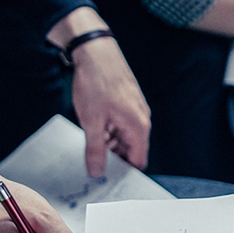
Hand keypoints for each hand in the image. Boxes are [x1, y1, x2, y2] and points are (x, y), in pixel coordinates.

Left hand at [69, 36, 150, 175]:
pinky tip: (95, 126)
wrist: (96, 52)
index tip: (109, 180)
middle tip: (95, 163)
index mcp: (138, 127)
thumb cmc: (96, 84)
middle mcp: (142, 118)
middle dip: (115, 158)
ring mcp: (136, 108)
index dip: (125, 172)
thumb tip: (96, 172)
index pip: (138, 160)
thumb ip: (96, 150)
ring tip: (92, 143)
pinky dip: (111, 129)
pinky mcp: (128, 101)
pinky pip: (123, 123)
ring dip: (111, 143)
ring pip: (126, 136)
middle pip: (132, 149)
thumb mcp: (91, 122)